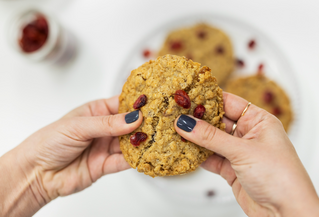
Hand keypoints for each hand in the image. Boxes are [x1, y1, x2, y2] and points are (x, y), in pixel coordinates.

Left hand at [0, 96, 141, 216]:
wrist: (35, 173)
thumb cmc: (48, 142)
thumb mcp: (78, 126)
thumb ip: (107, 124)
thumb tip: (133, 118)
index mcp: (95, 112)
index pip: (121, 104)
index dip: (137, 104)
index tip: (153, 102)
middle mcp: (103, 129)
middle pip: (129, 124)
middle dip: (143, 123)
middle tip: (159, 121)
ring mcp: (105, 147)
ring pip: (129, 143)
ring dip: (141, 141)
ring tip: (155, 138)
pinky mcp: (105, 165)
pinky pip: (124, 161)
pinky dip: (135, 159)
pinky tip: (144, 154)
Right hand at [175, 92, 318, 216]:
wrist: (285, 213)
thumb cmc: (280, 177)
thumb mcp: (242, 151)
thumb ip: (211, 137)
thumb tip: (187, 123)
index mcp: (259, 121)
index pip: (229, 103)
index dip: (209, 99)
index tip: (188, 96)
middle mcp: (249, 135)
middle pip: (218, 122)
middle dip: (198, 120)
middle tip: (177, 114)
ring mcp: (239, 152)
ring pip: (212, 141)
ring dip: (196, 139)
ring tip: (176, 132)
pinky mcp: (231, 169)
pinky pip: (210, 158)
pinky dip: (198, 156)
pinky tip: (186, 151)